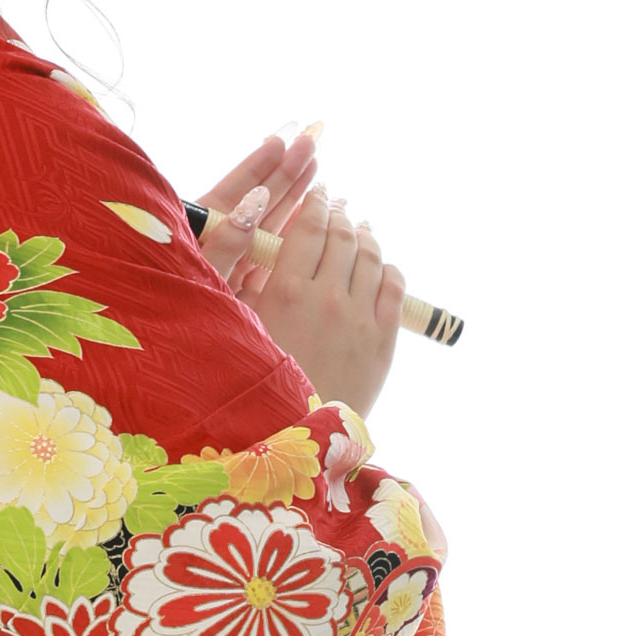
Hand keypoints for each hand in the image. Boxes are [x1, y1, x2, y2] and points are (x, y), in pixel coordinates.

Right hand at [197, 130, 403, 414]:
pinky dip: (388, 266)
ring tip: (359, 229)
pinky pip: (395, 285)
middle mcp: (327, 296)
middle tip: (336, 207)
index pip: (308, 226)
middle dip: (339, 214)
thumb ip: (247, 280)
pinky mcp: (384, 339)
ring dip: (365, 235)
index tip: (315, 195)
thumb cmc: (255, 384)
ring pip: (372, 255)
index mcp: (286, 290)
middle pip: (341, 234)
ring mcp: (360, 317)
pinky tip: (380, 264)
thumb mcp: (240, 328)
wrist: (296, 439)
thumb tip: (259, 235)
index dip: (314, 205)